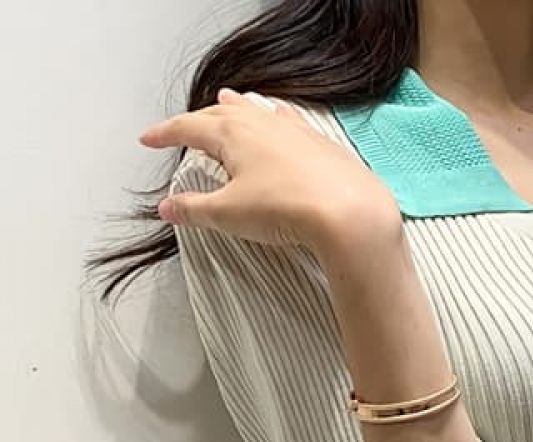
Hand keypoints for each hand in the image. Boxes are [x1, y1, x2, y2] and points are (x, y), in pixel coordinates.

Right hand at [138, 88, 400, 249]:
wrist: (348, 213)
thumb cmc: (288, 208)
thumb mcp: (228, 214)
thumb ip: (194, 209)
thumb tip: (168, 208)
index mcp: (231, 134)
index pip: (188, 127)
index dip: (165, 134)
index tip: (149, 138)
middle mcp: (262, 124)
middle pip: (221, 114)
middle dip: (199, 120)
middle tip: (185, 127)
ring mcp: (295, 131)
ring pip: (257, 112)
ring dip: (238, 109)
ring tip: (227, 101)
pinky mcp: (321, 145)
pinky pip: (290, 123)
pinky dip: (275, 120)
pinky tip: (281, 120)